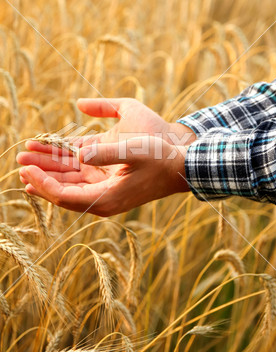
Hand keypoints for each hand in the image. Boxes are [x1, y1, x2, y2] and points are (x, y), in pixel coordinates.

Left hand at [17, 98, 196, 214]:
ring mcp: (104, 192)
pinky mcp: (108, 183)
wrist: (180, 168)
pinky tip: (51, 162)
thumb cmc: (160, 159)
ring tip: (29, 157)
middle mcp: (101, 199)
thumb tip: (79, 153)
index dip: (42, 182)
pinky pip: (80, 178)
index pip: (64, 195)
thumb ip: (107, 153)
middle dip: (40, 175)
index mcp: (105, 198)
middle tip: (19, 159)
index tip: (25, 167)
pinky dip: (64, 169)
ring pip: (70, 182)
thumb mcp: (135, 151)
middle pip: (62, 190)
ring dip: (50, 170)